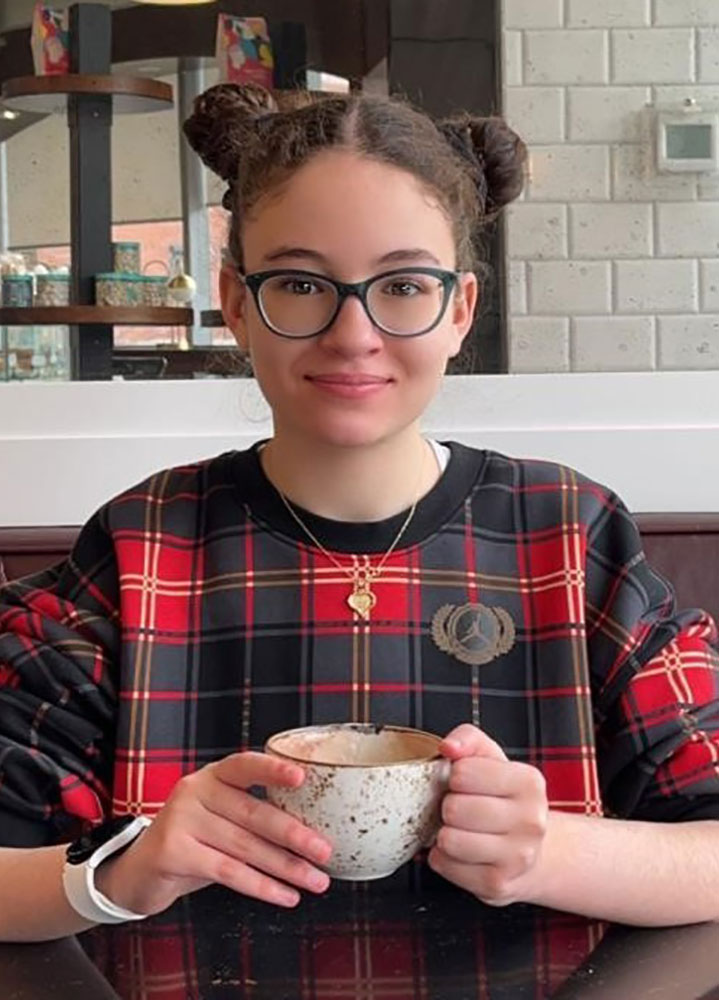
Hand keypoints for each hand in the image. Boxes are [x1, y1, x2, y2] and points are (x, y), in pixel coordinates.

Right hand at [94, 752, 332, 915]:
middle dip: (295, 835)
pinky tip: (285, 895)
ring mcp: (181, 820)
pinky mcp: (173, 852)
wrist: (138, 872)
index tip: (302, 777)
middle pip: (253, 813)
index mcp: (212, 776)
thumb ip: (252, 816)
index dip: (273, 770)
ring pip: (245, 846)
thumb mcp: (218, 819)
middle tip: (325, 850)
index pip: (245, 765)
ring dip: (286, 867)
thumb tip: (312, 832)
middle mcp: (195, 791)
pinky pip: (228, 871)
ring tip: (315, 880)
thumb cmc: (192, 842)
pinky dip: (262, 886)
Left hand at [428, 723, 547, 906]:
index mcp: (529, 783)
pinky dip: (443, 857)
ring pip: (448, 840)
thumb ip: (468, 740)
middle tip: (462, 809)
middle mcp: (531, 822)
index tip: (466, 783)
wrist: (531, 851)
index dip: (455, 776)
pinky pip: (444, 865)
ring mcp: (517, 857)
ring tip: (461, 830)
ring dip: (444, 834)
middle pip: (454, 809)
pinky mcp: (498, 885)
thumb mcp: (491, 760)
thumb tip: (449, 746)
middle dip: (449, 807)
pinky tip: (461, 852)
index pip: (463, 772)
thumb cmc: (504, 800)